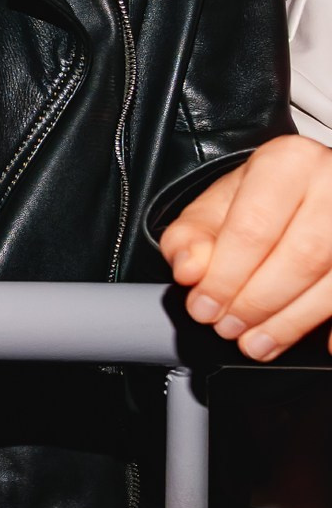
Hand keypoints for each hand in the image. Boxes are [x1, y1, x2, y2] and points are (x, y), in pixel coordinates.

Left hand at [161, 136, 331, 359]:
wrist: (308, 189)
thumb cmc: (264, 199)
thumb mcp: (216, 207)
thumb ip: (190, 238)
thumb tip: (189, 269)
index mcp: (289, 163)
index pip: (253, 228)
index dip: (224, 278)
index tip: (203, 308)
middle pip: (300, 257)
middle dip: (258, 304)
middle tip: (229, 328)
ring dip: (292, 321)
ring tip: (257, 341)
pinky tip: (321, 344)